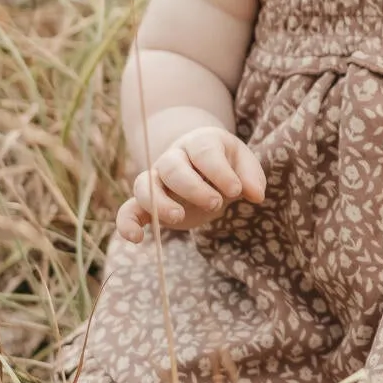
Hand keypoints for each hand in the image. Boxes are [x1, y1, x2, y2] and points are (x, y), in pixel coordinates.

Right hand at [116, 126, 265, 242]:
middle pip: (173, 167)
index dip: (219, 171)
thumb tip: (256, 195)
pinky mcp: (147, 203)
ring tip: (178, 218)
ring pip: (145, 185)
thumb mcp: (243, 164)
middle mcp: (173, 158)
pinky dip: (126, 223)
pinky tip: (136, 239)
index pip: (204, 152)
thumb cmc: (226, 164)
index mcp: (199, 143)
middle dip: (193, 187)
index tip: (236, 191)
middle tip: (215, 204)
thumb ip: (251, 177)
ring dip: (159, 202)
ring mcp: (157, 179)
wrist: (202, 165)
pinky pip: (128, 209)